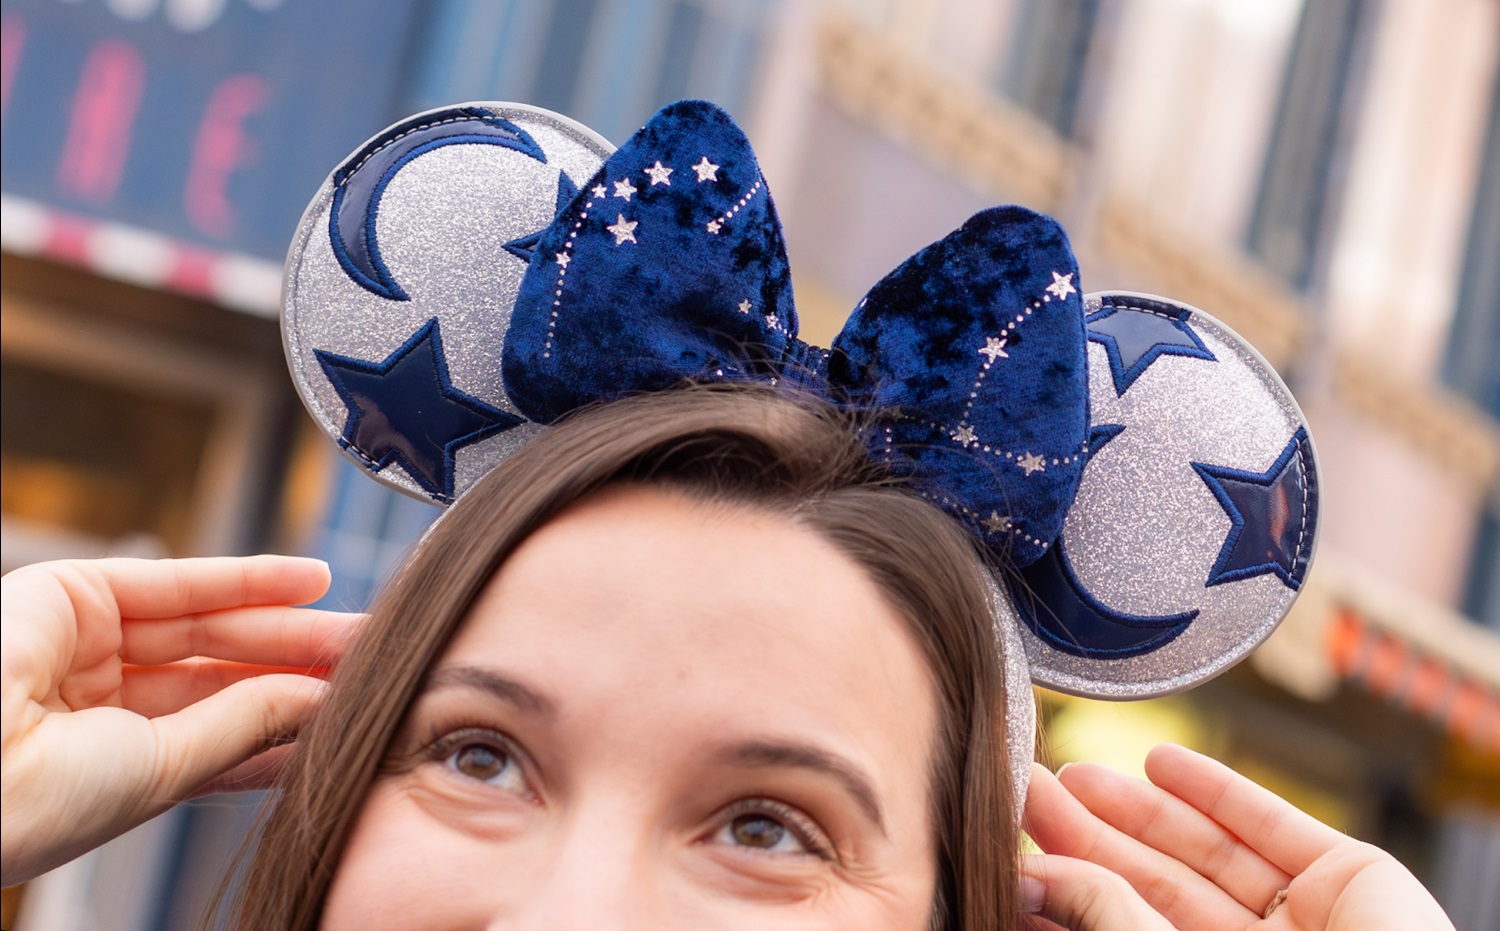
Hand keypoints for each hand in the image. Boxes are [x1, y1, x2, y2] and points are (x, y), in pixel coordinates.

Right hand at [1, 556, 358, 885]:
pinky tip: (310, 583)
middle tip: (377, 657)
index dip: (292, 717)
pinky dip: (246, 577)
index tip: (357, 709)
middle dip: (302, 663)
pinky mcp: (68, 596)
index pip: (225, 734)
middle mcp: (100, 706)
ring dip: (289, 621)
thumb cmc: (30, 801)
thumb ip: (241, 723)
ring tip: (360, 626)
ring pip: (210, 626)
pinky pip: (176, 581)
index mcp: (115, 765)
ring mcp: (85, 650)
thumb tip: (317, 698)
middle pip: (226, 673)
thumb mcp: (162, 768)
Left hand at [1021, 743, 1453, 930]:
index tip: (1015, 838)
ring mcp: (1305, 923)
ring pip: (1209, 853)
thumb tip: (1036, 876)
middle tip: (1031, 789)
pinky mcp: (1354, 880)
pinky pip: (1275, 827)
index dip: (1071, 882)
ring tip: (1077, 773)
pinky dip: (1218, 791)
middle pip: (1157, 888)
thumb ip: (1113, 920)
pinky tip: (1162, 762)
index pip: (1123, 927)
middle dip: (1093, 836)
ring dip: (1143, 809)